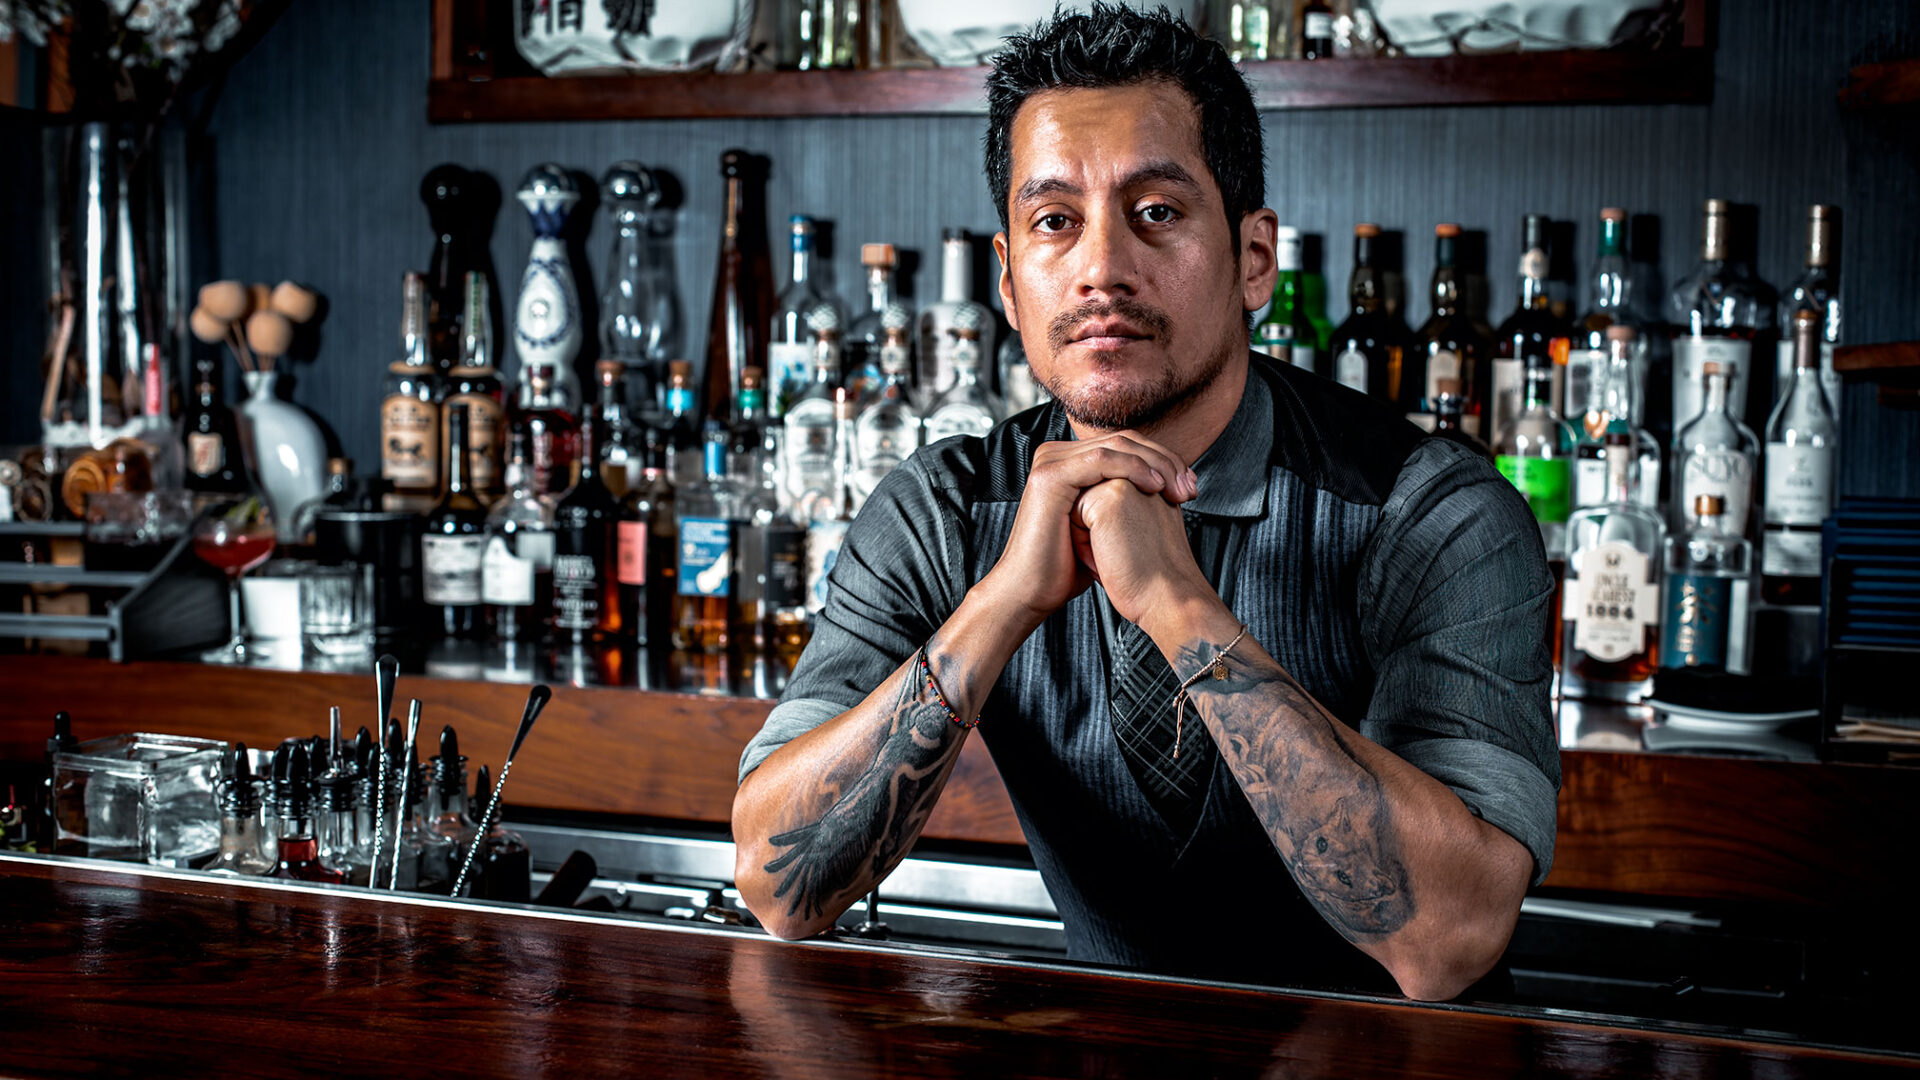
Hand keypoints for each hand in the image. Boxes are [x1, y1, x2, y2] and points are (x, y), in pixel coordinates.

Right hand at [976, 433, 1198, 633]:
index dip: (1163, 460)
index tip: (1190, 487)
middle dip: (1165, 460)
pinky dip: (1135, 469)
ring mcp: (1050, 462)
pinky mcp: (1050, 476)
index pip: (1124, 444)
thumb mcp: (1101, 526)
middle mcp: (1056, 455)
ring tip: (1177, 489)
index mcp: (1068, 461)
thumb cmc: (1066, 567)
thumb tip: (1161, 490)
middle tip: (1190, 488)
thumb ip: (1120, 501)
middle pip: (1123, 439)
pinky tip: (1155, 486)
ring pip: (1117, 445)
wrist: (1031, 592)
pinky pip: (1102, 460)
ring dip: (1156, 464)